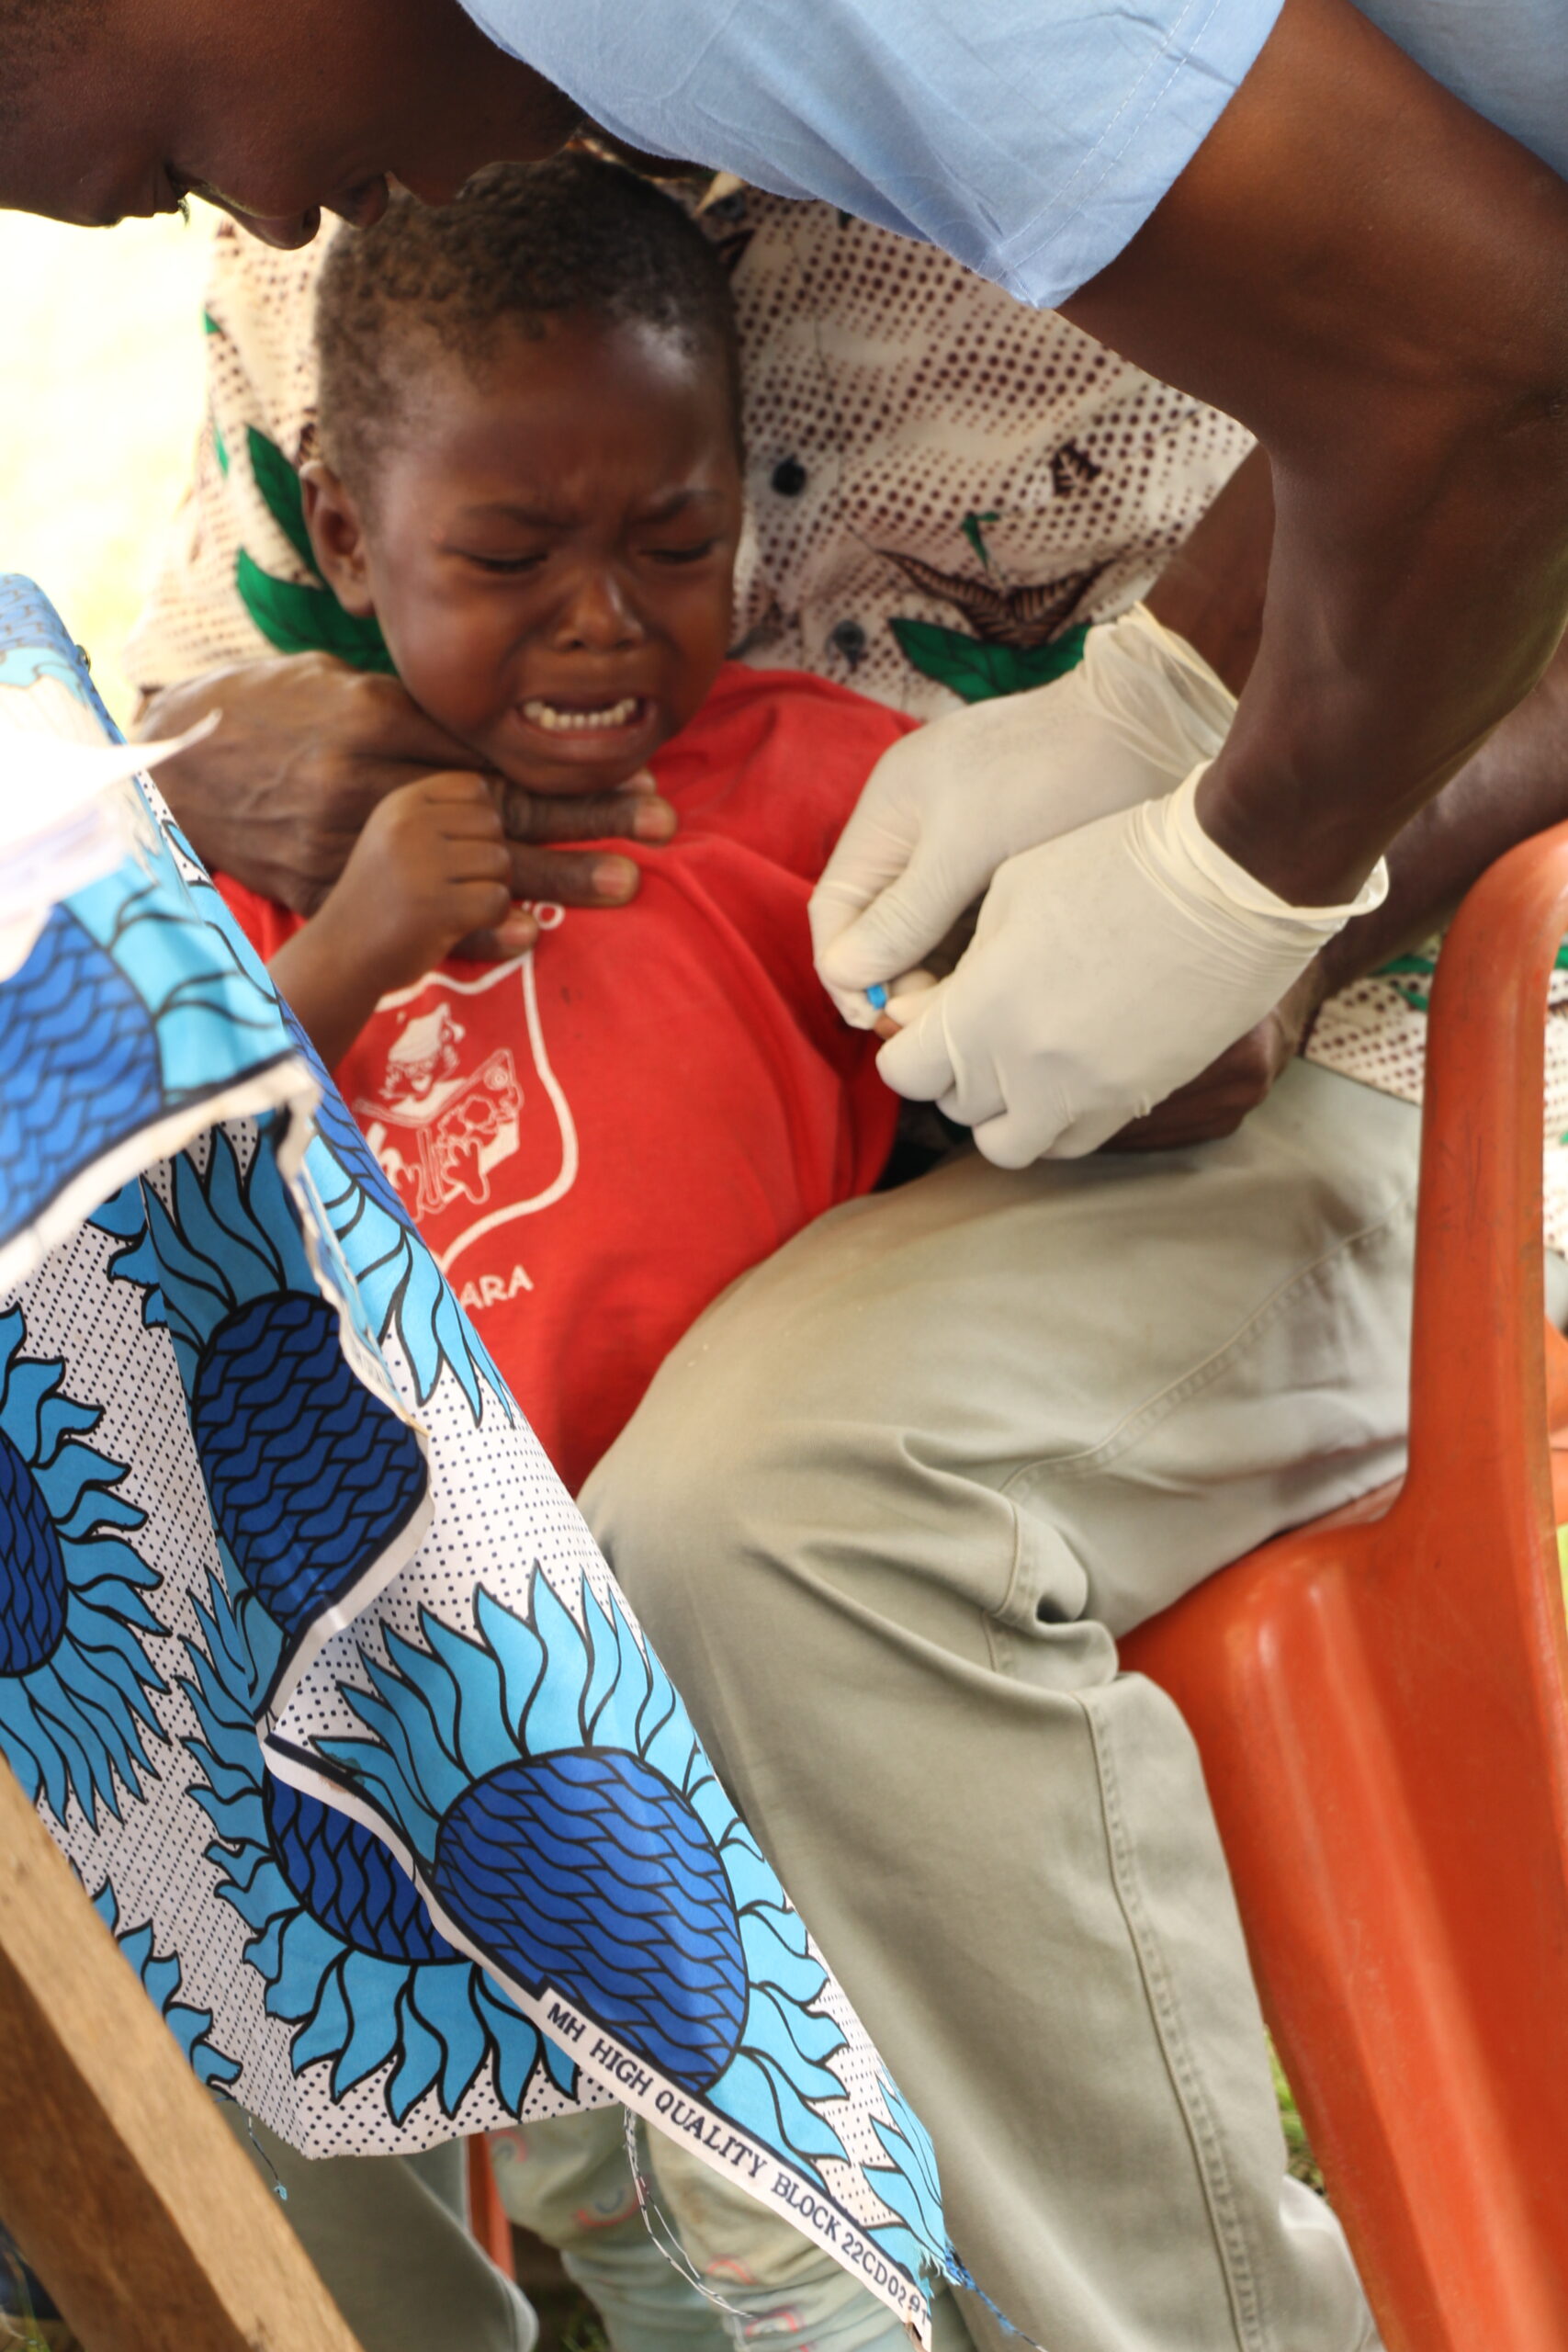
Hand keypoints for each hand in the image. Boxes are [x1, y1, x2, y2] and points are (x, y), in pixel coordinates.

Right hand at [137, 654, 675, 946]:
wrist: (167, 766)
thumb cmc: (259, 714)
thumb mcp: (334, 685)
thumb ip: (412, 708)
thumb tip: (487, 723)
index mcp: (377, 716)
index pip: (491, 742)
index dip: (565, 759)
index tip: (635, 766)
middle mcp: (370, 777)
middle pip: (500, 797)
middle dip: (587, 810)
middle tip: (662, 818)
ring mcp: (347, 836)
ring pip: (469, 858)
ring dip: (555, 874)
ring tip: (629, 883)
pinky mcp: (323, 884)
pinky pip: (410, 912)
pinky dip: (473, 927)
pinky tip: (531, 935)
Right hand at [315, 772, 528, 999]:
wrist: (340, 958)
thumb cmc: (383, 899)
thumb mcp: (400, 840)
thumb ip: (448, 820)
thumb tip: (542, 804)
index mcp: (400, 803)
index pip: (474, 788)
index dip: (479, 823)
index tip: (454, 853)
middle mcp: (408, 825)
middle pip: (493, 824)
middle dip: (487, 859)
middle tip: (454, 887)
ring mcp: (420, 864)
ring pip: (500, 862)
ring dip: (489, 891)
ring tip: (451, 907)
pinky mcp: (436, 906)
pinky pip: (499, 901)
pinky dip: (491, 920)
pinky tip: (455, 925)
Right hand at [810, 606, 1234, 1025]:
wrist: (1152, 733)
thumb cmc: (1052, 771)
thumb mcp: (968, 845)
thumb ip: (905, 913)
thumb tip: (846, 974)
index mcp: (889, 816)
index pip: (835, 909)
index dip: (846, 969)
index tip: (879, 1018)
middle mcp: (918, 839)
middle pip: (879, 931)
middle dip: (898, 981)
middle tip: (933, 1023)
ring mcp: (965, 858)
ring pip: (929, 941)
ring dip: (940, 981)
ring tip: (972, 1010)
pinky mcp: (1011, 877)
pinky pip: (975, 936)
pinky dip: (979, 966)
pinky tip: (1003, 988)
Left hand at [876, 768, 1385, 1164]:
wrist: (1227, 885)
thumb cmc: (1113, 865)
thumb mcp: (1007, 892)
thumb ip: (959, 967)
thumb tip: (932, 1008)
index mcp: (982, 1014)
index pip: (904, 1072)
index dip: (906, 1041)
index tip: (924, 1013)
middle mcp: (1026, 1071)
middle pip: (953, 1107)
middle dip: (950, 1070)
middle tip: (972, 1025)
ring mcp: (1084, 1096)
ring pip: (1006, 1145)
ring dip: (998, 1111)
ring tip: (1015, 1061)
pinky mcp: (1134, 1101)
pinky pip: (1070, 1144)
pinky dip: (1051, 1121)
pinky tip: (1062, 1074)